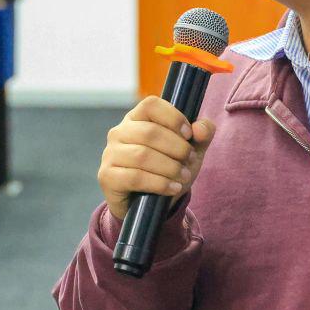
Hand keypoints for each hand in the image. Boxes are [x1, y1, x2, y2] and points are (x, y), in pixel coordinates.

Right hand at [98, 96, 215, 219]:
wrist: (150, 204)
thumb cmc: (169, 168)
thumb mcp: (191, 150)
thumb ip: (202, 134)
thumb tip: (200, 129)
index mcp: (137, 118)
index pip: (151, 105)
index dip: (174, 117)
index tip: (189, 134)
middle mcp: (119, 132)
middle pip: (149, 132)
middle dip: (177, 148)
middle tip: (190, 160)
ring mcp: (110, 154)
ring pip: (142, 156)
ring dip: (170, 167)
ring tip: (184, 176)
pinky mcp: (107, 176)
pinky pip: (135, 177)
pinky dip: (159, 184)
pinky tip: (173, 188)